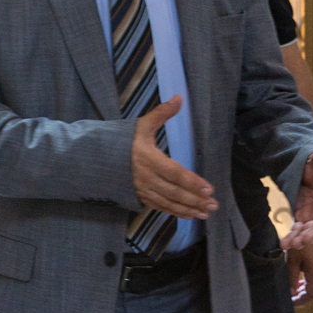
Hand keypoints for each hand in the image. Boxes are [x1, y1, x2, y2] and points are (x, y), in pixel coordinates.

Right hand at [131, 96, 216, 219]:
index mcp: (148, 158)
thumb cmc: (124, 140)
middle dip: (195, 199)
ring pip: (169, 202)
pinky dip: (176, 212)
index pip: (174, 173)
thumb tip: (179, 98)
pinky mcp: (141, 197)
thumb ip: (161, 113)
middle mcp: (145, 177)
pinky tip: (190, 214)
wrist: (98, 159)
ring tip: (206, 212)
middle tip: (214, 204)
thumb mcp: (142, 125)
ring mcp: (143, 190)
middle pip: (174, 192)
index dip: (192, 182)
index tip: (209, 188)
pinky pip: (161, 207)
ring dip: (189, 209)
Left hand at [290, 236, 312, 306]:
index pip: (311, 294)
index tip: (290, 303)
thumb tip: (290, 293)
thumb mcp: (292, 259)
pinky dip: (307, 283)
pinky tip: (299, 282)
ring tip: (293, 292)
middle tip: (290, 300)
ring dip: (304, 291)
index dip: (300, 300)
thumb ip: (291, 277)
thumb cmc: (300, 241)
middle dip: (302, 297)